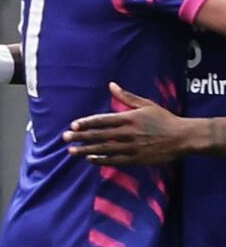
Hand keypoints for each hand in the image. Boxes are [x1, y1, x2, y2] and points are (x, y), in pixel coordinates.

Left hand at [64, 82, 191, 165]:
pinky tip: (89, 159)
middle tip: (65, 138)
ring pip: (105, 149)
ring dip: (87, 150)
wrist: (183, 137)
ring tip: (71, 151)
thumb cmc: (164, 119)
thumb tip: (111, 85)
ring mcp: (132, 147)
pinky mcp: (137, 159)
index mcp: (129, 118)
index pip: (103, 120)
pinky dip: (102, 160)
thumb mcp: (146, 104)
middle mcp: (128, 133)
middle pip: (100, 135)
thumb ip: (126, 97)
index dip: (87, 123)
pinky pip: (116, 161)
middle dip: (81, 137)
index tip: (73, 125)